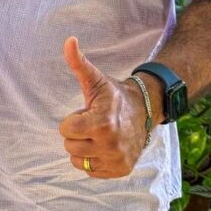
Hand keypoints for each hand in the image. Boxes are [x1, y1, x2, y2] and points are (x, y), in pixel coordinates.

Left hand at [59, 36, 147, 178]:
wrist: (145, 111)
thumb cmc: (114, 95)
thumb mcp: (96, 80)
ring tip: (98, 135)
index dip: (73, 119)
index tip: (88, 112)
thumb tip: (69, 40)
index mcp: (102, 123)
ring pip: (78, 160)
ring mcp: (117, 160)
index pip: (64, 129)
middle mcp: (111, 145)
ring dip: (84, 148)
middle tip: (94, 123)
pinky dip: (94, 160)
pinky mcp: (121, 170)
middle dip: (78, 133)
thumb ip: (78, 62)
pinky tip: (105, 146)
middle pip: (69, 146)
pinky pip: (90, 171)